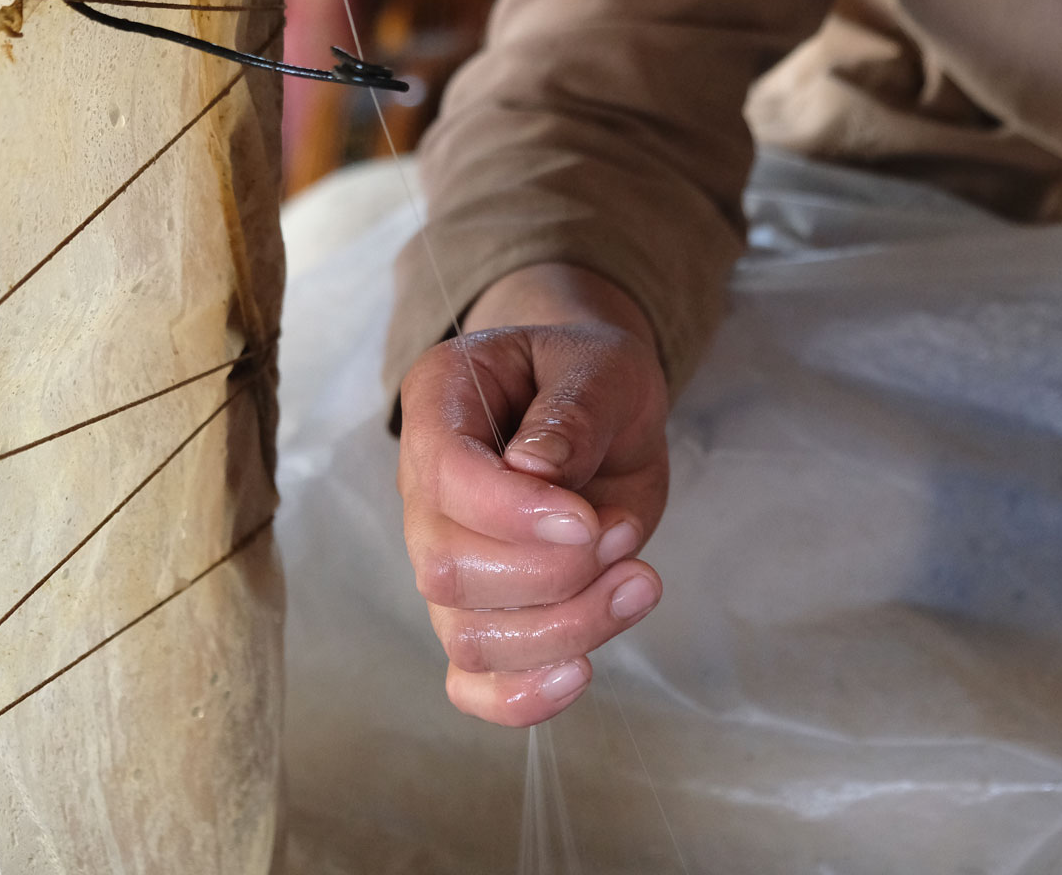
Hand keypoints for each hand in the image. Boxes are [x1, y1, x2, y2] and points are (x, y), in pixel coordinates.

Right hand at [397, 266, 670, 726]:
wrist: (597, 404)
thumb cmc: (589, 375)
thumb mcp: (598, 364)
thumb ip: (572, 411)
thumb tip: (537, 473)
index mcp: (439, 405)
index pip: (444, 474)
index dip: (514, 513)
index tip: (589, 522)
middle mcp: (422, 489)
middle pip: (448, 569)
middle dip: (551, 575)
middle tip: (619, 537)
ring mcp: (446, 557)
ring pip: (468, 637)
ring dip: (565, 628)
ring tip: (638, 581)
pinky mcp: (483, 611)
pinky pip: (472, 683)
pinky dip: (521, 697)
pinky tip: (581, 671)